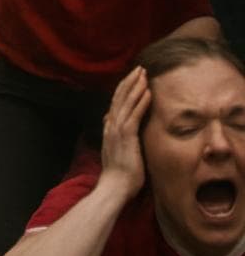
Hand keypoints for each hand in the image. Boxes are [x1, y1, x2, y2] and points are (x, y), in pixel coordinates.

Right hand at [99, 66, 150, 201]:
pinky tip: (147, 92)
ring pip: (126, 102)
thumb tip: (109, 120)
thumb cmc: (119, 174)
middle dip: (130, 82)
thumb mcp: (115, 150)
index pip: (116, 103)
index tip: (133, 78)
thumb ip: (113, 134)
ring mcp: (117, 130)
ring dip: (135, 86)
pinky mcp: (126, 136)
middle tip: (139, 69)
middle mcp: (111, 125)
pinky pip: (134, 114)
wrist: (114, 187)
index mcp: (109, 128)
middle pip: (119, 97)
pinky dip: (140, 102)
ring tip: (144, 74)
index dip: (124, 89)